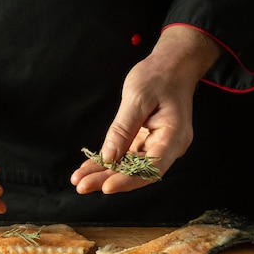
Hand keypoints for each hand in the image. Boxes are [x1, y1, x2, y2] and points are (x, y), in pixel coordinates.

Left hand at [70, 25, 219, 193]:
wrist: (171, 66)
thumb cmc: (158, 77)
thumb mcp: (137, 98)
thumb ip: (123, 129)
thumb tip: (109, 158)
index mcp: (174, 137)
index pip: (151, 168)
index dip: (128, 180)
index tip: (106, 187)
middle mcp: (168, 147)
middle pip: (137, 171)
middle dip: (109, 180)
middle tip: (82, 186)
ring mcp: (156, 146)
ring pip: (129, 167)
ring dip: (104, 174)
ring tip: (79, 181)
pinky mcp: (145, 142)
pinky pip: (126, 156)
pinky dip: (107, 162)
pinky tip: (88, 169)